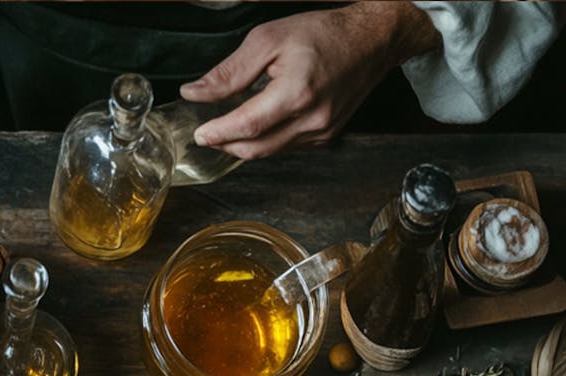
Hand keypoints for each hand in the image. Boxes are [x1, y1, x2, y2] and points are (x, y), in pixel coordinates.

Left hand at [180, 3, 439, 158]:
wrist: (371, 40)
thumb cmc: (323, 34)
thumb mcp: (268, 40)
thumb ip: (229, 72)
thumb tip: (195, 93)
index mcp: (297, 93)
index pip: (247, 126)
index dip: (218, 133)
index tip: (199, 133)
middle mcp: (312, 119)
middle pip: (257, 148)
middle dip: (226, 145)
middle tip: (206, 133)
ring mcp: (322, 131)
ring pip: (270, 152)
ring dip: (244, 145)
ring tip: (226, 128)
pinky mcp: (326, 135)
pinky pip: (287, 147)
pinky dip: (266, 140)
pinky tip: (256, 125)